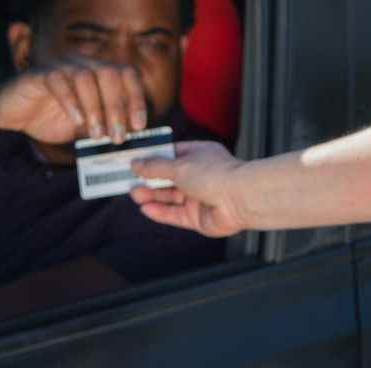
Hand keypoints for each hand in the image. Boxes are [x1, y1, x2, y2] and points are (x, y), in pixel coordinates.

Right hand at [0, 62, 147, 144]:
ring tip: (97, 135)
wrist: (11, 113)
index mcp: (98, 72)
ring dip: (96, 108)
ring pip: (86, 77)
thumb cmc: (50, 118)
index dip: (137, 98)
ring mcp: (61, 66)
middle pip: (111, 73)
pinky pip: (58, 80)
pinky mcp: (39, 73)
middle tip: (118, 136)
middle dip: (118, 107)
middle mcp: (83, 64)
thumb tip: (128, 137)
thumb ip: (104, 126)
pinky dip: (71, 101)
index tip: (139, 125)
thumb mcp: (84, 126)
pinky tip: (76, 122)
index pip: (128, 75)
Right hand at [130, 141, 246, 237]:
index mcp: (200, 155)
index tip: (135, 161)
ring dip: (152, 195)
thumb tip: (136, 163)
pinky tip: (145, 208)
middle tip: (130, 181)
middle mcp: (200, 175)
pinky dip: (160, 211)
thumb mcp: (179, 166)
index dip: (154, 158)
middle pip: (169, 177)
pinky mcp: (198, 216)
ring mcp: (200, 196)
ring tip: (134, 194)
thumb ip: (155, 167)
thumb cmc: (215, 175)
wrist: (240, 199)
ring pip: (170, 196)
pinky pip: (175, 214)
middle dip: (150, 179)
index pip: (173, 154)